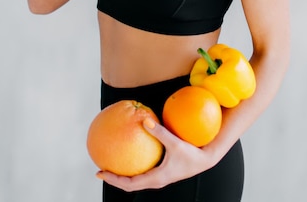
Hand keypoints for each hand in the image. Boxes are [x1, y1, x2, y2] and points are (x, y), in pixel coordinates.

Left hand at [96, 118, 217, 192]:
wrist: (205, 159)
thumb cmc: (191, 153)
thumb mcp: (175, 143)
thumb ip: (159, 132)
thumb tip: (144, 121)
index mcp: (156, 178)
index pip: (130, 184)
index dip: (114, 180)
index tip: (101, 172)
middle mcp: (155, 181)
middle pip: (130, 185)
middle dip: (114, 178)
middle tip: (100, 169)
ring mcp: (158, 177)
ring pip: (136, 180)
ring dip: (123, 174)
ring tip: (111, 163)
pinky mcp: (162, 171)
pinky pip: (143, 171)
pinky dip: (133, 166)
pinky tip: (130, 152)